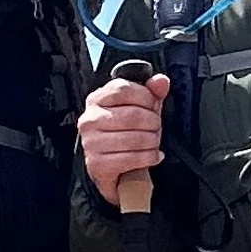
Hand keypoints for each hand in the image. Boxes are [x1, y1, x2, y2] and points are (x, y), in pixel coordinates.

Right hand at [77, 72, 169, 209]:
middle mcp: (89, 120)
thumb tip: (161, 81)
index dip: (146, 97)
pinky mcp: (97, 165)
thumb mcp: (141, 109)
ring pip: (135, 138)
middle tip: (156, 129)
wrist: (117, 171)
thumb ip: (151, 93)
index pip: (123, 89)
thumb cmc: (127, 135)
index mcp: (96, 100)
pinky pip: (132, 158)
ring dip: (153, 142)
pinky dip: (149, 157)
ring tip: (154, 143)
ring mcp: (91, 143)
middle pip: (132, 115)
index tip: (153, 106)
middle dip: (153, 123)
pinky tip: (153, 156)